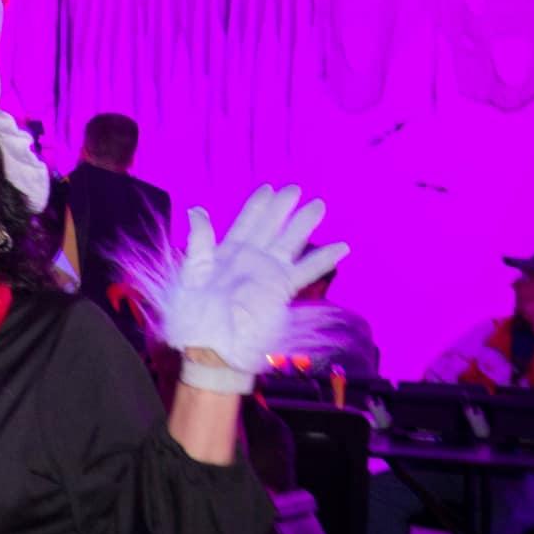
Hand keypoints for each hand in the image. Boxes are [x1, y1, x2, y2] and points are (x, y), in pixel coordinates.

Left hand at [166, 185, 347, 370]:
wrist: (211, 345)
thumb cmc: (195, 314)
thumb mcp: (192, 273)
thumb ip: (199, 242)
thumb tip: (197, 210)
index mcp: (225, 253)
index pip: (245, 223)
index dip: (256, 206)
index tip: (268, 188)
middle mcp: (250, 260)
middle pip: (270, 227)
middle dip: (282, 208)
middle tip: (296, 188)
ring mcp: (267, 273)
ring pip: (289, 242)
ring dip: (303, 225)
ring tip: (318, 206)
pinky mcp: (280, 289)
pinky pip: (305, 270)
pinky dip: (323, 259)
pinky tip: (341, 247)